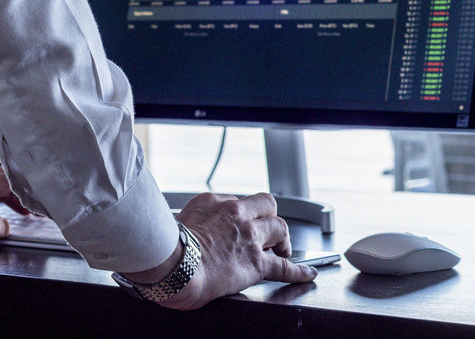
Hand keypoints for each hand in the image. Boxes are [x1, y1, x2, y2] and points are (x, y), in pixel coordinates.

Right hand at [136, 192, 318, 310]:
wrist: (172, 266)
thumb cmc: (167, 248)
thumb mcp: (177, 219)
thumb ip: (192, 219)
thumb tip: (188, 227)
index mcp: (214, 203)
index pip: (239, 202)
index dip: (244, 214)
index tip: (242, 224)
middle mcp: (236, 214)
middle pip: (267, 206)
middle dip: (270, 218)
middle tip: (268, 232)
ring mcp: (249, 237)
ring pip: (280, 228)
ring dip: (283, 239)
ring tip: (282, 250)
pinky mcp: (256, 263)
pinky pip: (284, 266)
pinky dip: (299, 270)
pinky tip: (307, 273)